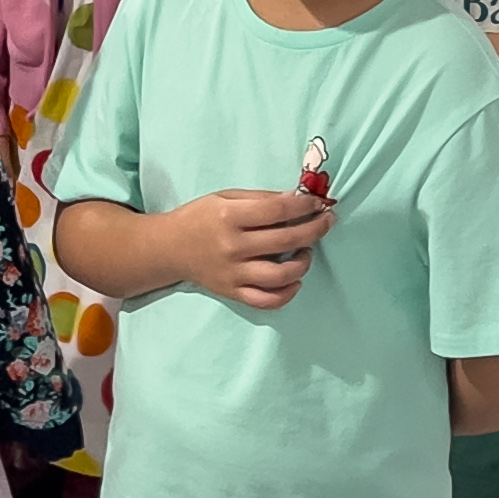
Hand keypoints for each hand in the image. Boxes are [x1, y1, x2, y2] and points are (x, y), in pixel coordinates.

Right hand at [167, 186, 331, 311]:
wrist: (170, 248)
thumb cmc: (201, 217)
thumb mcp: (225, 197)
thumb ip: (260, 199)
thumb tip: (297, 199)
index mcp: (230, 216)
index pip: (277, 210)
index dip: (303, 206)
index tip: (318, 202)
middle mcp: (233, 247)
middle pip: (285, 240)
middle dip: (314, 229)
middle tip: (328, 221)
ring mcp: (234, 274)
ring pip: (280, 275)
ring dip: (304, 263)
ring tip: (307, 251)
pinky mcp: (233, 293)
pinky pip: (267, 300)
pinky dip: (287, 293)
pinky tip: (295, 280)